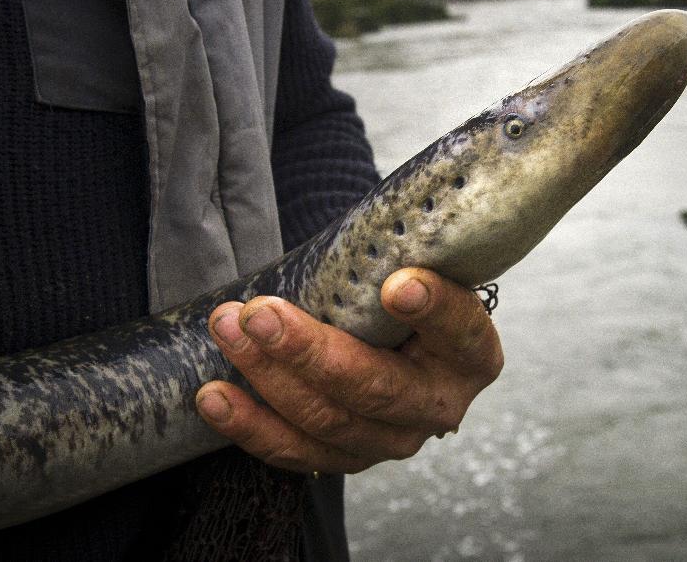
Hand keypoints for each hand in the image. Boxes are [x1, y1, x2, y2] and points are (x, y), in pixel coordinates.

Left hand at [195, 268, 503, 472]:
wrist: (388, 334)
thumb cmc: (398, 287)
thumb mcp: (411, 268)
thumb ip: (394, 256)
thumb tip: (368, 228)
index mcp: (472, 352)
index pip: (460, 329)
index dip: (431, 310)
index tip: (394, 285)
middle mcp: (439, 404)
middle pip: (377, 387)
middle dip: (310, 351)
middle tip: (260, 313)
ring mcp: (394, 440)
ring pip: (328, 422)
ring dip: (268, 377)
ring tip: (227, 330)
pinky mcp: (348, 458)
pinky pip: (295, 452)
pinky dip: (249, 426)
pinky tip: (214, 397)